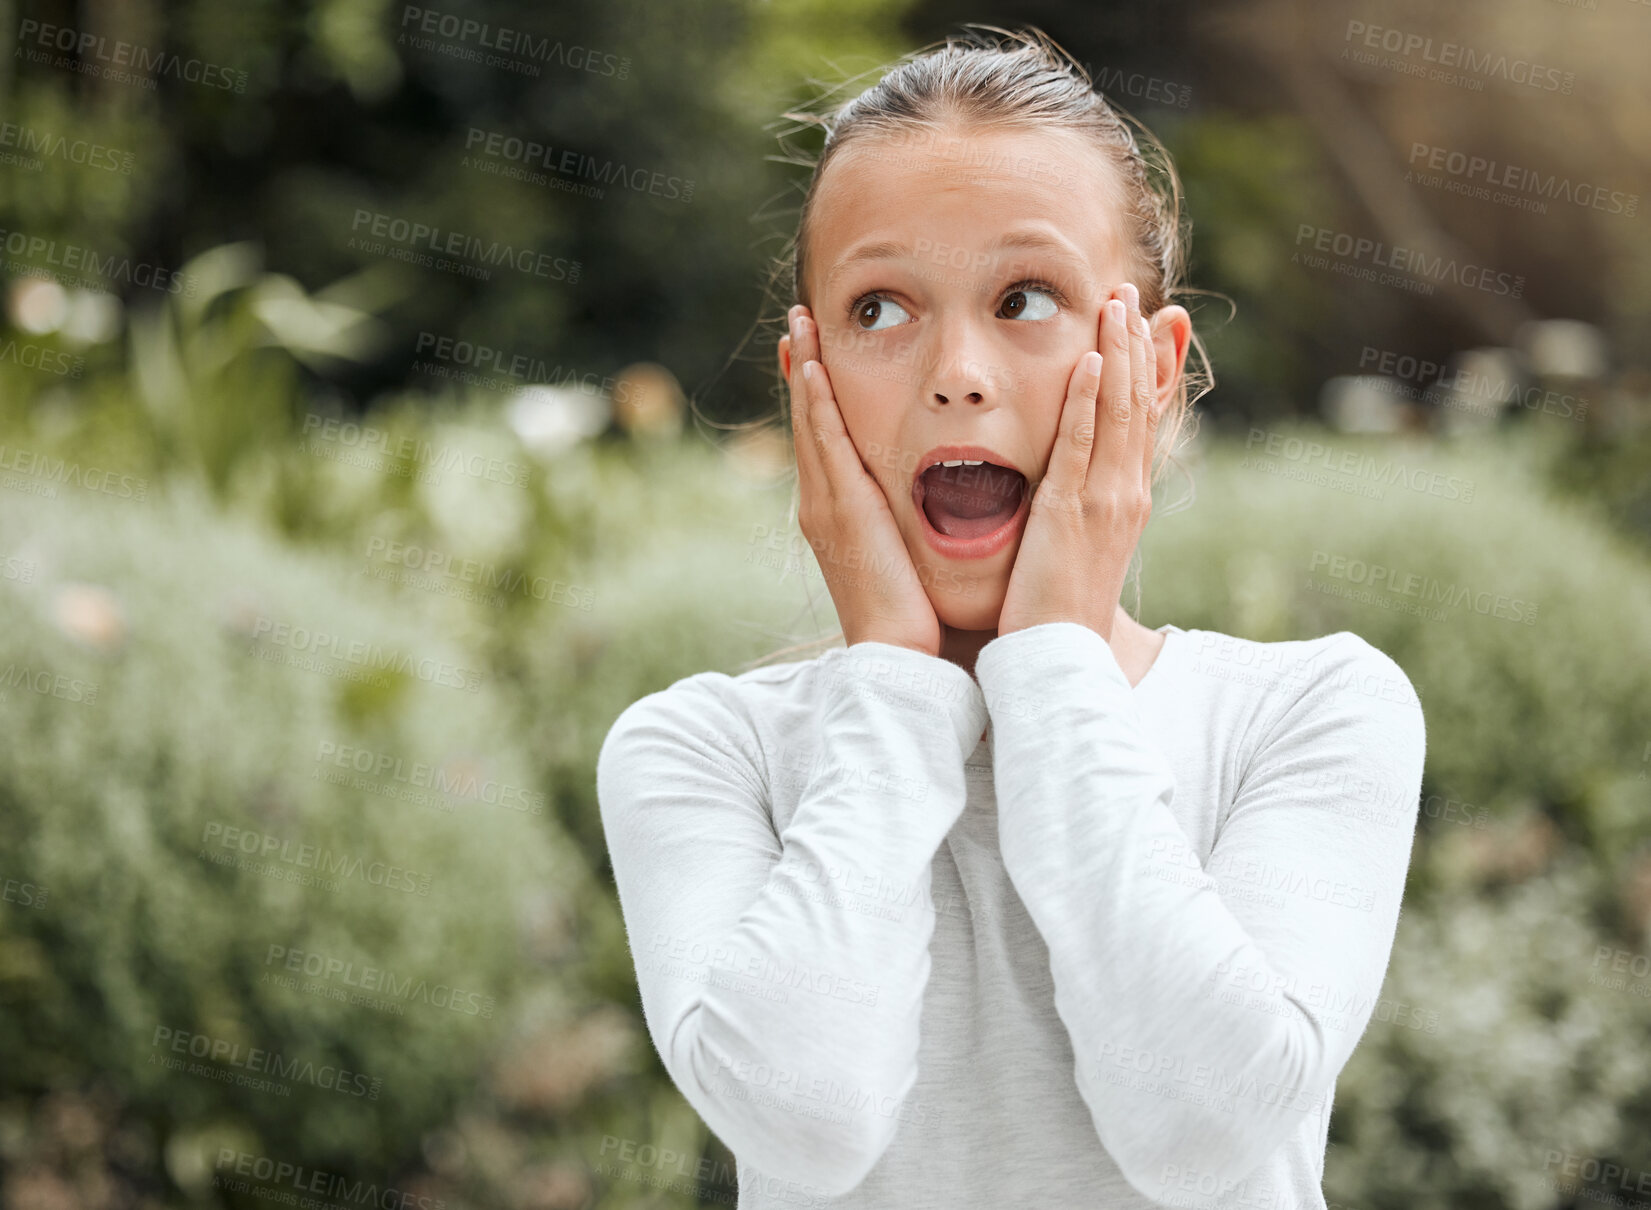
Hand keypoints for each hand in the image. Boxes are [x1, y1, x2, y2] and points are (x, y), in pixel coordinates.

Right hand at [781, 305, 943, 656]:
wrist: (898, 656)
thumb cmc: (913, 613)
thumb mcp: (908, 552)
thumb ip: (912, 518)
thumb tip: (939, 492)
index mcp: (838, 511)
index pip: (825, 438)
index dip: (818, 394)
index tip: (818, 352)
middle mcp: (822, 503)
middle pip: (808, 421)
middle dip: (805, 369)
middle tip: (800, 320)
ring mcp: (824, 506)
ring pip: (810, 424)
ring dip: (806, 371)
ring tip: (801, 324)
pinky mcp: (839, 511)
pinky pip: (825, 445)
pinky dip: (817, 404)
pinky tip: (816, 368)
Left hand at [996, 282, 1161, 643]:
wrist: (1061, 654)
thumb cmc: (1059, 606)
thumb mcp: (1077, 544)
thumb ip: (1075, 504)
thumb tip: (1068, 478)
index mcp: (1127, 498)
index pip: (1142, 419)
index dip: (1147, 368)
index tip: (1149, 321)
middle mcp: (1125, 492)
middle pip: (1137, 404)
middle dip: (1136, 345)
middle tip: (1131, 293)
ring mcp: (1103, 500)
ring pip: (1116, 412)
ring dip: (1117, 354)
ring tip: (1115, 304)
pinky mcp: (1070, 511)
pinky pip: (1079, 443)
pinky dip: (1086, 398)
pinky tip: (1087, 358)